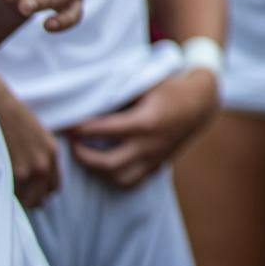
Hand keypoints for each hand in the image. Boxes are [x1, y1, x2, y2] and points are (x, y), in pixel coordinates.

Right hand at [0, 77, 59, 208]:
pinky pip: (12, 195)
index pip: (54, 186)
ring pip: (27, 201)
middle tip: (18, 199)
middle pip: (42, 197)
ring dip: (18, 201)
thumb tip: (34, 174)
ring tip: (8, 195)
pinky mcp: (12, 172)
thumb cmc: (14, 118)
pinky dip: (6, 196)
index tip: (31, 194)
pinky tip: (0, 189)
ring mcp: (28, 169)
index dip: (42, 193)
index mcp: (52, 153)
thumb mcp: (37, 136)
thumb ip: (39, 155)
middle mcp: (44, 164)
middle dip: (31, 201)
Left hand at [66, 68, 219, 189]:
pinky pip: (130, 182)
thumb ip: (119, 91)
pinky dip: (113, 177)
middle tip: (72, 143)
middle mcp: (149, 144)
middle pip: (106, 162)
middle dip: (82, 155)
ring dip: (97, 169)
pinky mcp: (156, 166)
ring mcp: (154, 158)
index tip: (63, 123)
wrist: (201, 103)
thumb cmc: (169, 89)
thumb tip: (85, 95)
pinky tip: (104, 165)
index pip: (101, 129)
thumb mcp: (146, 82)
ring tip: (86, 154)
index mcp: (145, 121)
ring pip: (118, 178)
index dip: (78, 128)